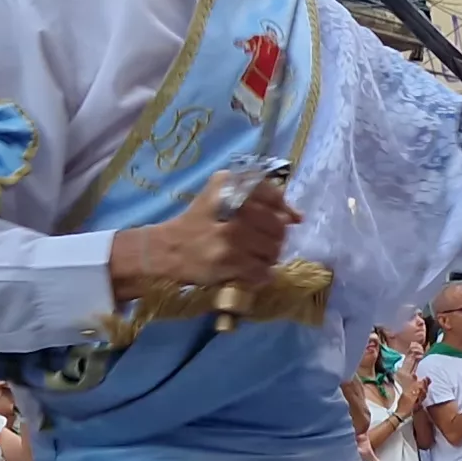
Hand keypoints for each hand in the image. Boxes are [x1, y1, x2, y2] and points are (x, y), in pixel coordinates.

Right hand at [111, 169, 299, 298]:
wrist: (165, 250)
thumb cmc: (198, 223)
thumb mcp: (221, 197)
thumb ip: (258, 199)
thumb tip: (296, 216)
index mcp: (228, 184)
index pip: (273, 195)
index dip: (284, 210)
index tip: (288, 220)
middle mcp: (230, 206)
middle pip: (277, 226)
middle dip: (275, 239)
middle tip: (260, 244)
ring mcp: (229, 234)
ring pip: (273, 250)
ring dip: (268, 259)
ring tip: (250, 258)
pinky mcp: (227, 260)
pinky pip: (262, 271)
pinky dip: (261, 275)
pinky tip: (248, 272)